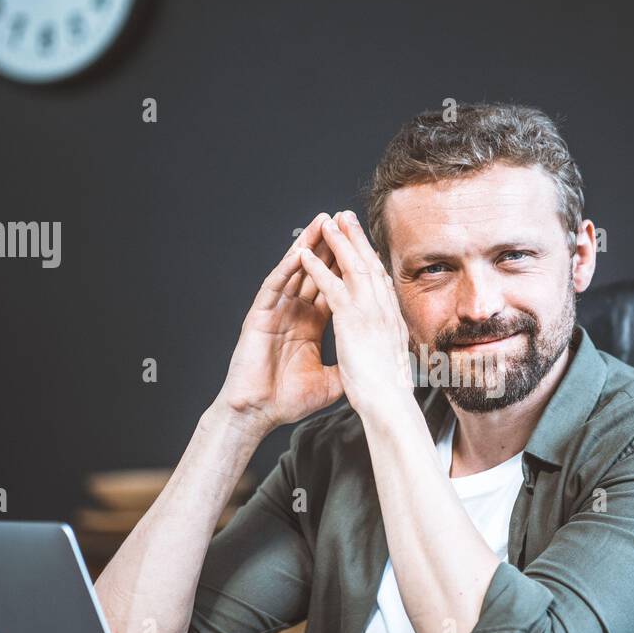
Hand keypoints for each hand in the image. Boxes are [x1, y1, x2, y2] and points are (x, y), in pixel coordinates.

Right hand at [218, 213, 346, 434]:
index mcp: (311, 324)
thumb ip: (349, 363)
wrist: (258, 414)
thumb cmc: (287, 400)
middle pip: (317, 271)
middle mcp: (294, 312)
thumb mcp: (331, 380)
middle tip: (346, 219)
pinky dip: (287, 268)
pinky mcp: (260, 316)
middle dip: (331, 245)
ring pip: (295, 271)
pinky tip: (298, 252)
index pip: (334, 288)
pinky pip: (275, 287)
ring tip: (324, 222)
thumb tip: (375, 359)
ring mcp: (277, 312)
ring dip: (309, 246)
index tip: (366, 247)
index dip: (347, 268)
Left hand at [298, 210, 413, 421]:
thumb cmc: (390, 393)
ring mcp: (370, 312)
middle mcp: (384, 310)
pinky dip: (318, 269)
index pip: (380, 281)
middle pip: (369, 265)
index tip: (362, 242)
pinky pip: (332, 287)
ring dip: (337, 243)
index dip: (370, 258)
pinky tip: (305, 255)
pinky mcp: (353, 320)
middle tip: (345, 216)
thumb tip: (386, 347)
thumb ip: (384, 348)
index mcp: (392, 320)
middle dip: (356, 239)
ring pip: (352, 268)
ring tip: (325, 223)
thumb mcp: (388, 363)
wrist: (389, 405)